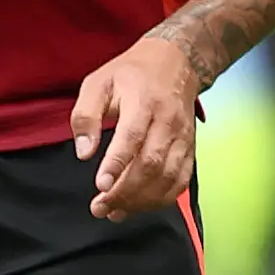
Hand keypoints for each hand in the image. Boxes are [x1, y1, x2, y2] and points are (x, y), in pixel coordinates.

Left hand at [72, 34, 199, 222]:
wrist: (176, 62)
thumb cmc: (131, 73)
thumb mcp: (98, 82)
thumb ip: (86, 115)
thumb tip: (84, 153)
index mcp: (143, 101)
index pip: (132, 136)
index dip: (117, 164)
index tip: (100, 186)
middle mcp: (167, 121)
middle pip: (151, 164)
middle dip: (125, 192)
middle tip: (100, 208)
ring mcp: (182, 137)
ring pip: (167, 177)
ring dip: (141, 201)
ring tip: (116, 212)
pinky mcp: (190, 148)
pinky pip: (181, 180)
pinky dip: (162, 199)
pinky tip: (140, 206)